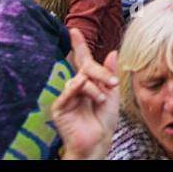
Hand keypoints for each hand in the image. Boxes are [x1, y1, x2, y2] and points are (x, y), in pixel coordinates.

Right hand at [49, 29, 119, 160]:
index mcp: (88, 81)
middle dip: (101, 74)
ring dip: (94, 88)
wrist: (98, 141)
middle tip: (112, 84)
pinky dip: (78, 90)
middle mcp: (76, 86)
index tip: (74, 30)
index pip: (83, 60)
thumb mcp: (112, 94)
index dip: (79, 45)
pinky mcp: (60, 107)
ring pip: (79, 79)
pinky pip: (67, 92)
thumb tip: (112, 52)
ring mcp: (67, 96)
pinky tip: (87, 92)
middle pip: (86, 68)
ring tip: (101, 101)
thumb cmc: (104, 120)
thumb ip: (110, 73)